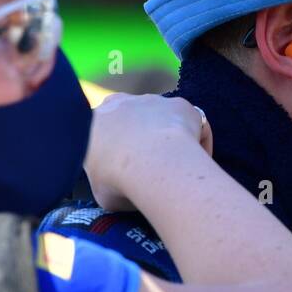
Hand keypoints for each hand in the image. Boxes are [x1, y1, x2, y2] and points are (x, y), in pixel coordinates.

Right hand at [84, 93, 212, 211]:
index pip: (102, 131)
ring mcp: (152, 100)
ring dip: (169, 137)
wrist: (149, 163)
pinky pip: (192, 123)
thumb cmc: (118, 181)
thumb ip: (108, 182)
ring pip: (163, 119)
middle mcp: (121, 104)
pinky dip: (196, 139)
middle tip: (151, 165)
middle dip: (141, 136)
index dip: (116, 150)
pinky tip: (198, 160)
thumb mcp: (101, 191)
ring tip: (178, 166)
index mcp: (94, 123)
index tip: (125, 170)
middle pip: (132, 118)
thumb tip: (122, 189)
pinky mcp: (180, 104)